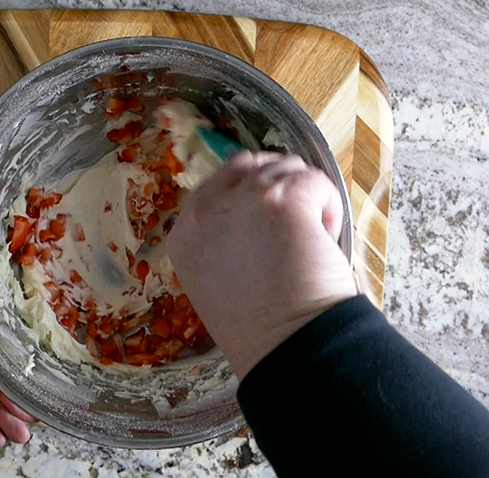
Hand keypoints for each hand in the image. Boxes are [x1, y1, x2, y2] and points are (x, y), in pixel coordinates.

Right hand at [167, 152, 356, 378]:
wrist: (285, 347)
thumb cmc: (256, 327)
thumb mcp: (213, 278)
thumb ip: (219, 239)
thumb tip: (254, 213)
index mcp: (183, 233)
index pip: (218, 183)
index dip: (252, 194)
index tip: (272, 219)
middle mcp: (204, 210)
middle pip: (249, 165)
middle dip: (278, 185)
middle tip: (296, 224)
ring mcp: (241, 200)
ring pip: (286, 168)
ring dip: (306, 198)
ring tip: (311, 241)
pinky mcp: (281, 199)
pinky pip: (315, 181)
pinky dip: (328, 205)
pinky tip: (326, 237)